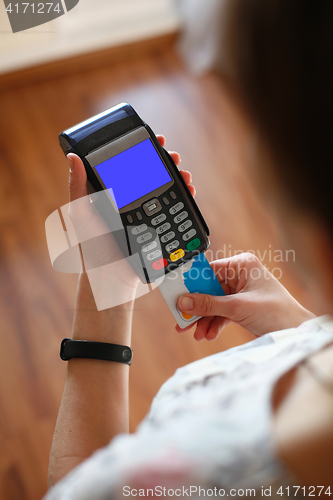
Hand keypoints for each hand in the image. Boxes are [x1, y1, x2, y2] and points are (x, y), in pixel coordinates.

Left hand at [67, 135, 193, 304]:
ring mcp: (147, 213)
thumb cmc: (91, 247)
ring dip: (178, 178)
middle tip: (173, 156)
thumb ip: (78, 187)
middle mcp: (132, 200)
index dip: (142, 151)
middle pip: (152, 174)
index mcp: (113, 193)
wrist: (112, 277)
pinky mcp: (159, 226)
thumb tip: (72, 157)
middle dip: (166, 162)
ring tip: (184, 175)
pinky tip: (188, 192)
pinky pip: (174, 209)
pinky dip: (184, 198)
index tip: (153, 140)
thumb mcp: (80, 214)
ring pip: (166, 189)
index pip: (129, 165)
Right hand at [176, 253, 314, 340]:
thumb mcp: (238, 307)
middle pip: (208, 289)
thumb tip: (184, 301)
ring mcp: (240, 291)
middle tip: (182, 319)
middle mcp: (240, 275)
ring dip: (204, 319)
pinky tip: (208, 334)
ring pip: (213, 303)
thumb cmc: (277, 312)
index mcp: (241, 265)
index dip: (191, 284)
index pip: (208, 271)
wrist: (296, 333)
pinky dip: (214, 323)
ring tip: (195, 333)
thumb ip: (209, 304)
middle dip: (196, 307)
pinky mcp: (241, 305)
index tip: (176, 295)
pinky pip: (221, 312)